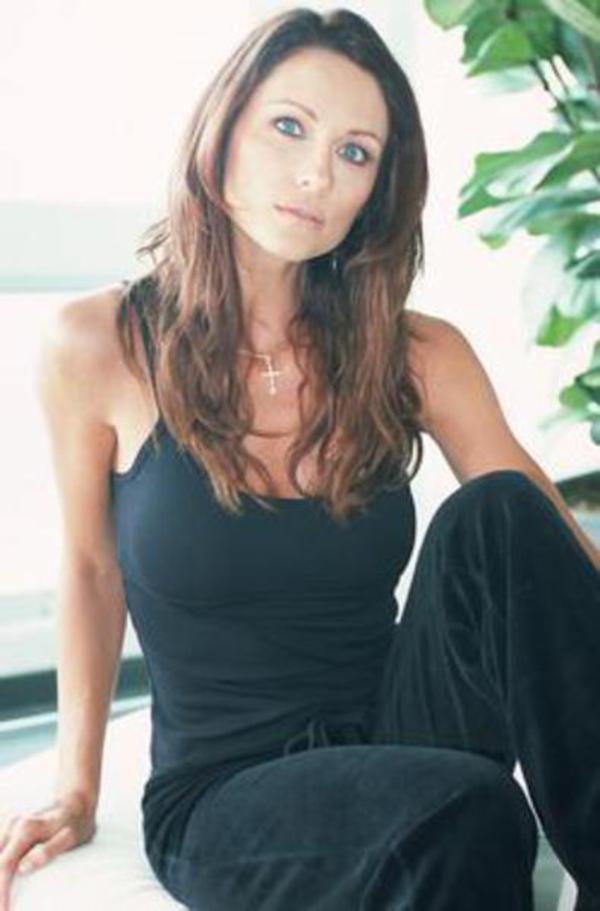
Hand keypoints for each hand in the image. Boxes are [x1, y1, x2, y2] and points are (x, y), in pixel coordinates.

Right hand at [0, 791, 95, 910]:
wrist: (75, 801)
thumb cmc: (73, 822)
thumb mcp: (69, 836)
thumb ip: (48, 851)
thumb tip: (23, 868)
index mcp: (26, 830)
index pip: (4, 867)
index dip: (1, 892)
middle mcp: (13, 826)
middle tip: (4, 909)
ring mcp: (9, 827)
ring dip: (0, 881)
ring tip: (4, 901)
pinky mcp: (8, 830)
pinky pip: (0, 850)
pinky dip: (1, 869)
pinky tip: (4, 884)